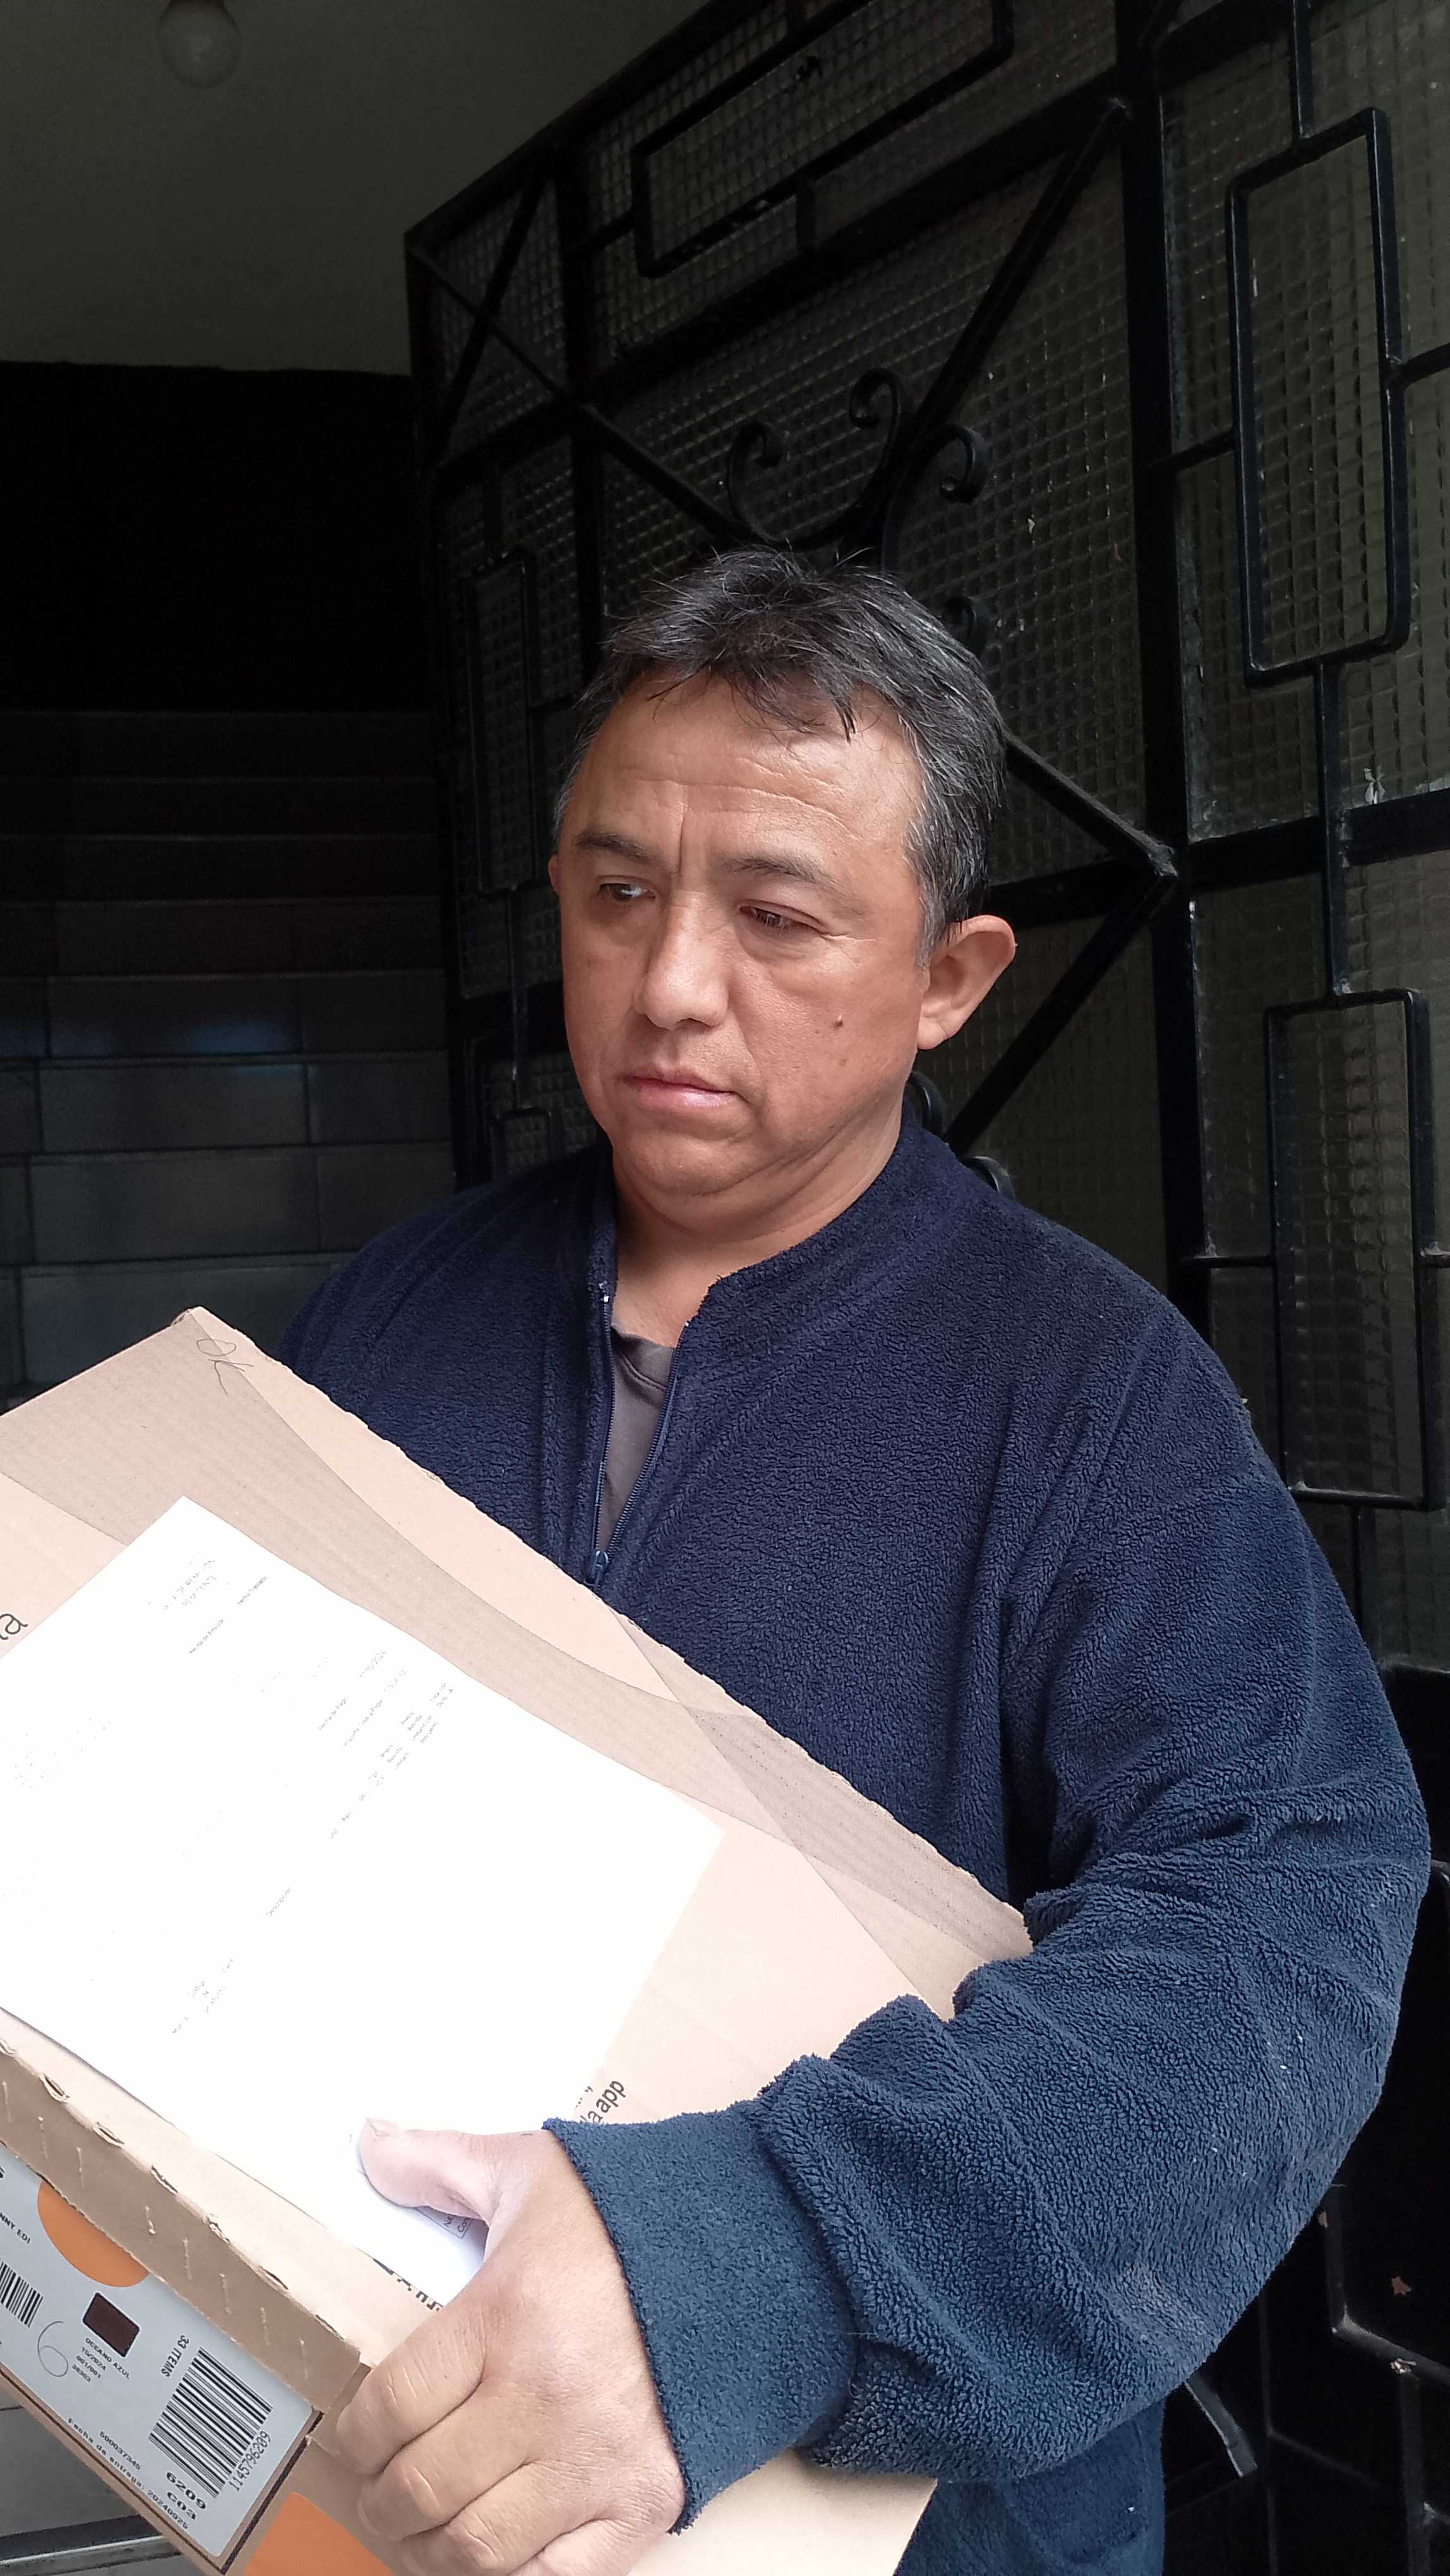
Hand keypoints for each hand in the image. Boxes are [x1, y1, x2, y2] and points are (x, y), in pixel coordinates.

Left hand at [335, 2124, 684, 2575]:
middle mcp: (545, 2397)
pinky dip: (513, 2575)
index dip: (353, 2437)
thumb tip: (368, 2142)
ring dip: (430, 2553)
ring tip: (421, 2535)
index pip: (391, 2406)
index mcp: (506, 2315)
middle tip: (376, 2496)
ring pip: (477, 2549)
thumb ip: (441, 2162)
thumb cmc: (641, 2213)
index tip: (351, 2441)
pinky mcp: (646, 2502)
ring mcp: (597, 2459)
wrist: (764, 2248)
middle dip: (381, 2502)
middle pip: (422, 2487)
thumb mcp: (534, 2170)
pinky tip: (497, 2551)